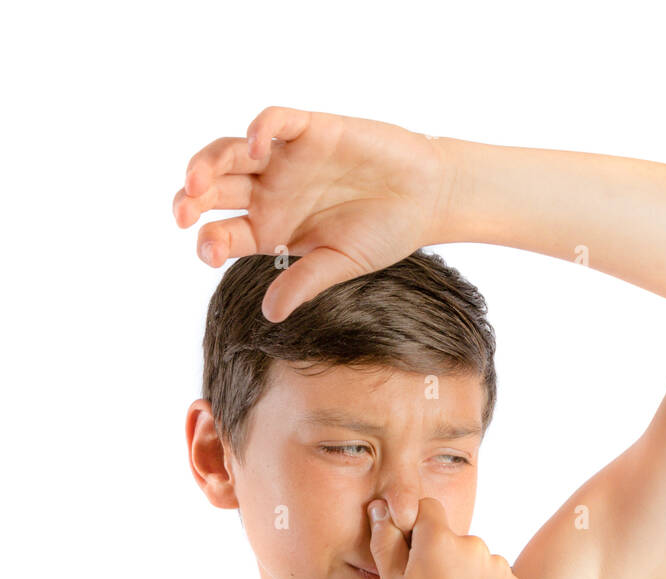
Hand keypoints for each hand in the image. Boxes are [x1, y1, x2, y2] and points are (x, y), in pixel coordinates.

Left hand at [172, 106, 456, 321]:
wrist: (426, 198)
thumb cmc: (385, 233)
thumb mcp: (341, 265)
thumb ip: (304, 283)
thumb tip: (271, 314)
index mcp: (272, 229)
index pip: (224, 232)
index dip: (208, 240)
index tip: (208, 252)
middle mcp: (271, 192)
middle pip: (216, 189)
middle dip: (192, 199)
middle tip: (182, 213)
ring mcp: (287, 159)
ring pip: (231, 152)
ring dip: (208, 162)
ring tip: (196, 180)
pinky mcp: (311, 130)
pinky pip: (275, 121)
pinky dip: (260, 129)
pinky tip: (254, 146)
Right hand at [367, 497, 524, 578]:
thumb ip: (386, 543)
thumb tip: (381, 510)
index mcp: (439, 540)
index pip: (426, 509)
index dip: (414, 529)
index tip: (408, 559)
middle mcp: (475, 545)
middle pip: (451, 539)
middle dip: (439, 558)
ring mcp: (499, 568)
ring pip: (473, 562)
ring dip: (462, 578)